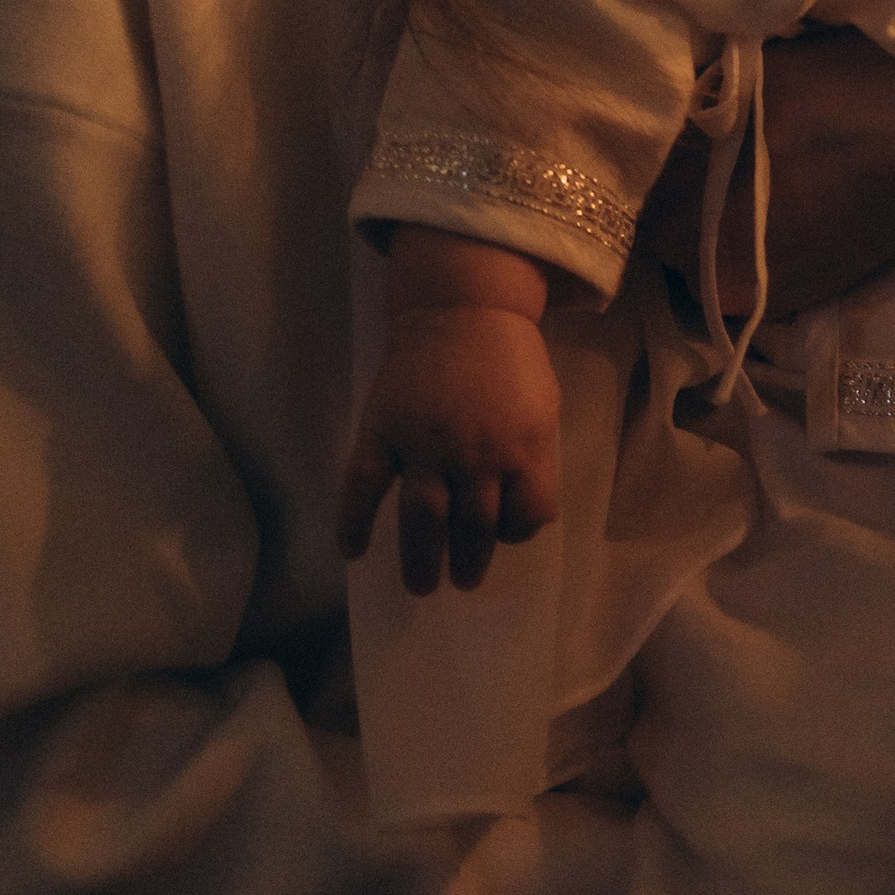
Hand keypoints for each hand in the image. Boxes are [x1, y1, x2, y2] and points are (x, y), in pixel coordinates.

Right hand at [337, 304, 562, 596]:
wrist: (461, 306)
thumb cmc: (509, 358)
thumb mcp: (542, 407)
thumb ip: (533, 457)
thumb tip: (522, 509)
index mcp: (522, 447)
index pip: (527, 513)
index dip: (519, 530)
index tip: (506, 535)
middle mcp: (475, 455)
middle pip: (475, 527)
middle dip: (470, 562)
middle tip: (464, 582)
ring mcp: (425, 445)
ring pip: (423, 519)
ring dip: (422, 560)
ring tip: (422, 587)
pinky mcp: (383, 431)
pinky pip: (364, 486)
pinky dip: (354, 521)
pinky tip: (353, 551)